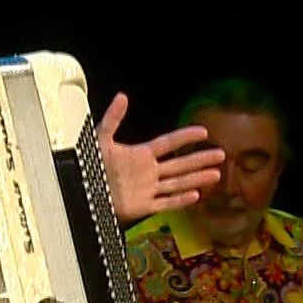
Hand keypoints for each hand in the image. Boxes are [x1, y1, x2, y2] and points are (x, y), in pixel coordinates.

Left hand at [97, 93, 224, 222]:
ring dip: (197, 178)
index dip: (185, 137)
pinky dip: (180, 200)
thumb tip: (122, 96)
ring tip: (216, 174)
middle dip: (200, 159)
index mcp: (140, 155)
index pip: (168, 143)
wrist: (82, 191)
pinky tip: (196, 195)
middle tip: (221, 154)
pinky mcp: (144, 206)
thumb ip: (112, 119)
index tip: (204, 131)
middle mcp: (148, 172)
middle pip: (180, 164)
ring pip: (178, 183)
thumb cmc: (89, 166)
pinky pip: (166, 203)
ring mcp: (148, 189)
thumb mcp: (100, 140)